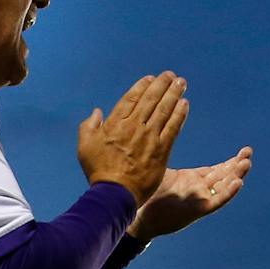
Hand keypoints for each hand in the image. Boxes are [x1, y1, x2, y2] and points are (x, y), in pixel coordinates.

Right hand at [76, 72, 187, 202]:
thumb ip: (88, 126)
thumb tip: (97, 112)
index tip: (151, 78)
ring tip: (181, 83)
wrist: (115, 193)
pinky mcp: (162, 150)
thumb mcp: (84, 146)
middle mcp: (134, 126)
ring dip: (174, 94)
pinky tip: (185, 104)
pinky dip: (179, 115)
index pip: (132, 98)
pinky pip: (173, 128)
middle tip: (171, 75)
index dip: (143, 86)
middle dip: (162, 85)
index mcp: (115, 123)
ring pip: (164, 110)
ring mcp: (150, 137)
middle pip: (151, 100)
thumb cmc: (99, 171)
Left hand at [130, 146, 252, 242]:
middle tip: (248, 152)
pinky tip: (237, 182)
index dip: (230, 162)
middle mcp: (199, 189)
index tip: (244, 151)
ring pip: (223, 187)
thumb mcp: (160, 172)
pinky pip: (216, 201)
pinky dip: (228, 193)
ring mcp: (199, 199)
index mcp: (192, 179)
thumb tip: (162, 138)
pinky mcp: (198, 209)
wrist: (139, 215)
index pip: (216, 170)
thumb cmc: (146, 195)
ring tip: (247, 163)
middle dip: (237, 164)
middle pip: (223, 176)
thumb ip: (166, 156)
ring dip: (236, 175)